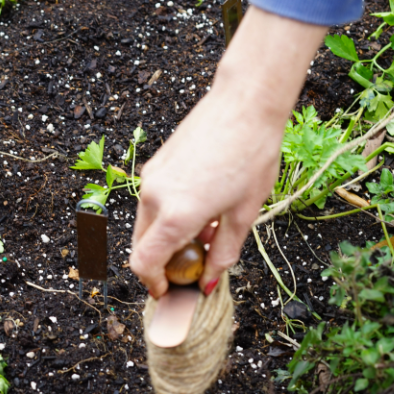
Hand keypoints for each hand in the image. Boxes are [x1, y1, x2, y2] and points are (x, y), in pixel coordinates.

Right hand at [130, 7, 327, 298]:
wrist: (245, 103)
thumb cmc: (252, 156)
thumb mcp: (244, 213)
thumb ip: (222, 252)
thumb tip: (208, 280)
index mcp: (175, 215)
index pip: (143, 263)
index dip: (153, 283)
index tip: (168, 289)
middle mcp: (154, 197)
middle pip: (141, 246)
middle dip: (160, 263)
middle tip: (191, 265)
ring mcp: (151, 178)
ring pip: (145, 223)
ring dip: (164, 238)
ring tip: (201, 233)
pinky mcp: (155, 164)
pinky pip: (151, 201)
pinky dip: (165, 215)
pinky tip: (196, 208)